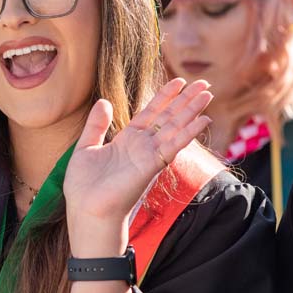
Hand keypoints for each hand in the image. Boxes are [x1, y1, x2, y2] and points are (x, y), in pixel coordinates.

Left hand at [63, 78, 210, 255]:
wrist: (86, 210)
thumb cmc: (83, 187)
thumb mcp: (86, 148)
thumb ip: (96, 125)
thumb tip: (104, 101)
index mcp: (127, 140)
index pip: (150, 113)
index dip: (165, 97)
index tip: (179, 81)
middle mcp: (142, 146)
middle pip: (168, 117)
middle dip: (185, 100)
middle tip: (203, 83)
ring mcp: (149, 155)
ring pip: (175, 127)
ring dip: (192, 110)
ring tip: (208, 93)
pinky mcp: (151, 165)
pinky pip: (173, 145)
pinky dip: (188, 132)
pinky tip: (203, 119)